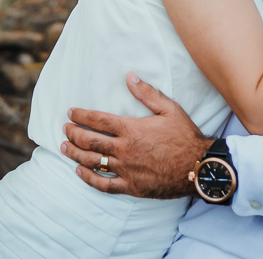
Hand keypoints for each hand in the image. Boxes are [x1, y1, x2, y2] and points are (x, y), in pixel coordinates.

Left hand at [61, 72, 211, 198]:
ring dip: (75, 153)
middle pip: (90, 140)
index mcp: (131, 129)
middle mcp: (124, 149)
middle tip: (65, 129)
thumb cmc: (185, 137)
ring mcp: (126, 169)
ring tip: (64, 147)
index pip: (98, 120)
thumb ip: (147, 93)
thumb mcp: (170, 109)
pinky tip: (79, 172)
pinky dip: (89, 178)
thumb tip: (130, 76)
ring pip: (92, 161)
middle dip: (73, 133)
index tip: (71, 112)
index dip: (81, 115)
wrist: (198, 167)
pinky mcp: (131, 186)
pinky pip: (104, 184)